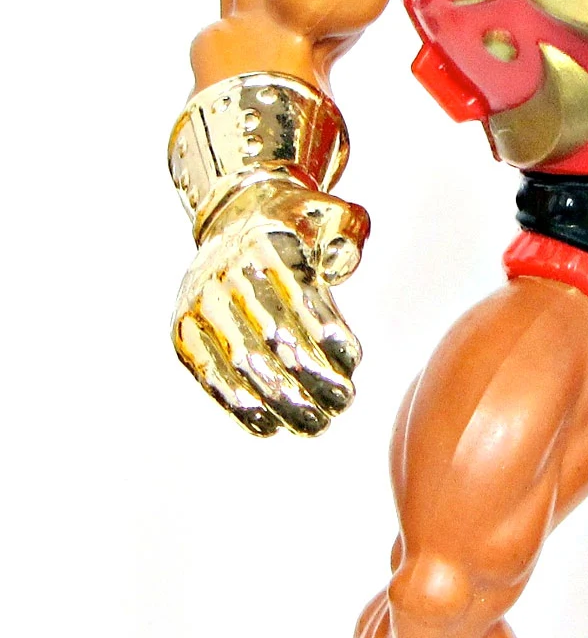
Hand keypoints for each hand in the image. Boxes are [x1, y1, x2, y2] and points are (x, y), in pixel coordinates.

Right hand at [172, 176, 368, 435]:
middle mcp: (226, 274)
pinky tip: (267, 426)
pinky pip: (208, 373)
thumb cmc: (295, 221)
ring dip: (282, 401)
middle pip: (273, 338)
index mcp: (265, 244)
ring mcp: (200, 304)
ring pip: (243, 363)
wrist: (233, 213)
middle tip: (345, 400)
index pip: (299, 298)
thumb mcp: (326, 211)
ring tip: (316, 424)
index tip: (354, 360)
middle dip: (313, 377)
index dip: (327, 333)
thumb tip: (345, 260)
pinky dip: (236, 405)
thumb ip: (348, 228)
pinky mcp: (184, 329)